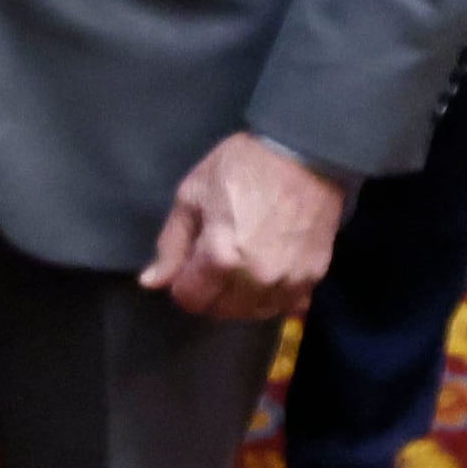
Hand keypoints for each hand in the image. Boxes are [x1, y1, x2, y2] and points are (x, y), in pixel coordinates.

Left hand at [140, 130, 345, 321]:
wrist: (305, 154)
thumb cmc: (241, 167)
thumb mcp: (192, 195)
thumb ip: (171, 244)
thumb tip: (151, 282)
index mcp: (221, 258)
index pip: (191, 299)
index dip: (182, 284)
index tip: (187, 265)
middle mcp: (256, 278)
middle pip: (222, 310)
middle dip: (209, 292)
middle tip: (211, 264)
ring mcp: (289, 280)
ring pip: (255, 313)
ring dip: (240, 299)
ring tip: (238, 270)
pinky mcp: (315, 276)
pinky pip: (287, 305)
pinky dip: (271, 298)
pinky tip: (264, 276)